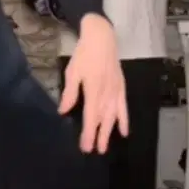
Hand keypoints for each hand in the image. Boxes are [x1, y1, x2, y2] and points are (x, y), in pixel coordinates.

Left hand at [59, 14, 128, 152]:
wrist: (102, 37)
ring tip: (105, 146)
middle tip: (94, 151)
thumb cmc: (84, 53)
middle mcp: (107, 93)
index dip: (88, 133)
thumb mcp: (72, 71)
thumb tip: (64, 111)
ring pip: (113, 116)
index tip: (85, 147)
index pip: (91, 116)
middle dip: (98, 136)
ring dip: (109, 132)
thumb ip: (70, 92)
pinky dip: (124, 120)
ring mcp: (116, 90)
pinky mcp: (121, 87)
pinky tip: (124, 131)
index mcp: (94, 89)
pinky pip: (124, 107)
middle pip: (103, 119)